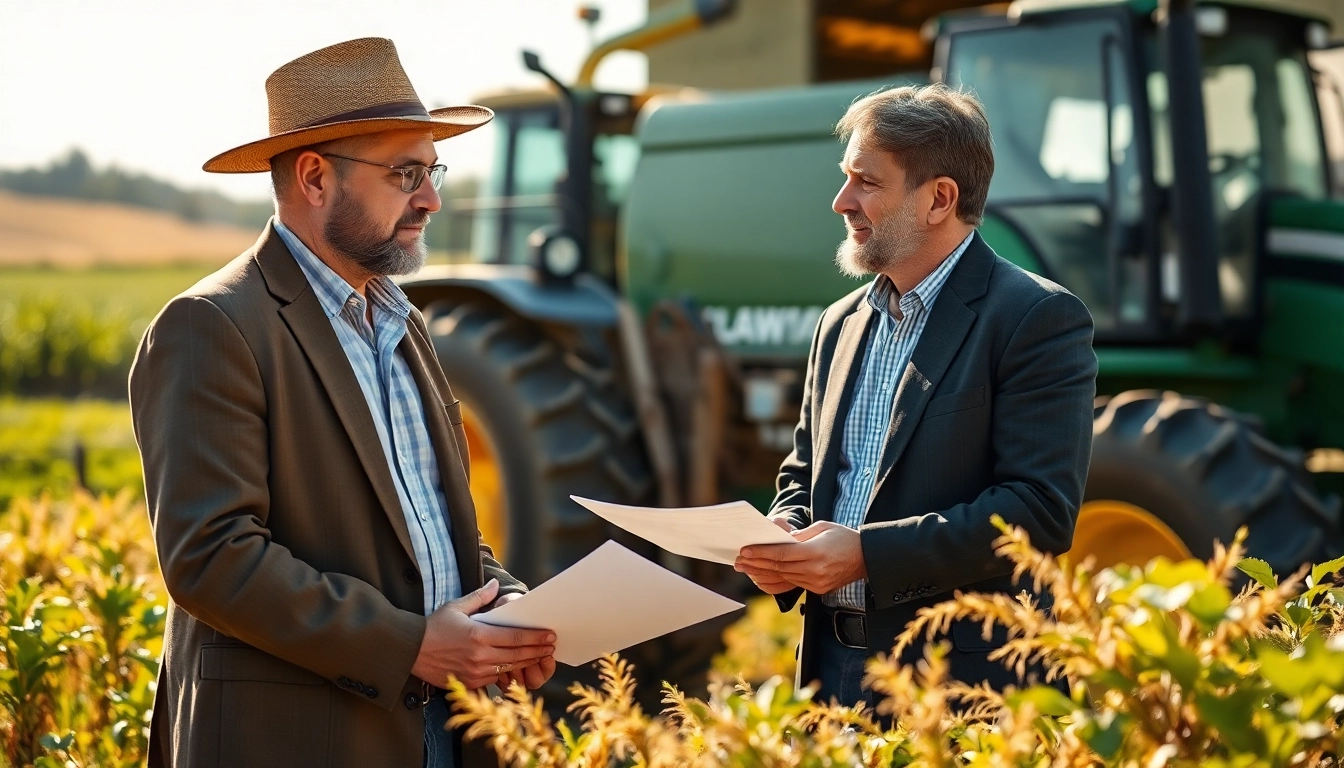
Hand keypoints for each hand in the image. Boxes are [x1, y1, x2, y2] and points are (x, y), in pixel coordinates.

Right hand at [411, 579, 556, 689]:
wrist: (410, 651)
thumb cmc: (433, 626)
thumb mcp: (456, 607)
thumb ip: (479, 597)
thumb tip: (495, 585)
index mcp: (478, 635)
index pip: (515, 638)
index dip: (536, 638)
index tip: (550, 635)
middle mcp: (479, 656)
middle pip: (517, 655)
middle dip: (537, 650)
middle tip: (552, 646)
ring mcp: (475, 672)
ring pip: (509, 668)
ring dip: (527, 662)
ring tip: (541, 656)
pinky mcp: (470, 683)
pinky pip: (495, 678)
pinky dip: (508, 672)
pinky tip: (518, 666)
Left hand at [734, 521, 865, 593]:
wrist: (867, 558)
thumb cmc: (845, 537)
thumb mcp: (822, 527)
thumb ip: (799, 535)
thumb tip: (779, 539)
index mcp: (816, 552)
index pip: (781, 554)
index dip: (761, 553)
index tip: (744, 550)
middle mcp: (815, 570)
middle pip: (779, 567)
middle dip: (756, 563)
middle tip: (738, 560)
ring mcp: (817, 582)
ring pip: (783, 577)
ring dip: (762, 572)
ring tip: (746, 567)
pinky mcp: (818, 589)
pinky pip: (793, 583)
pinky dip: (777, 579)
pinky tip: (764, 575)